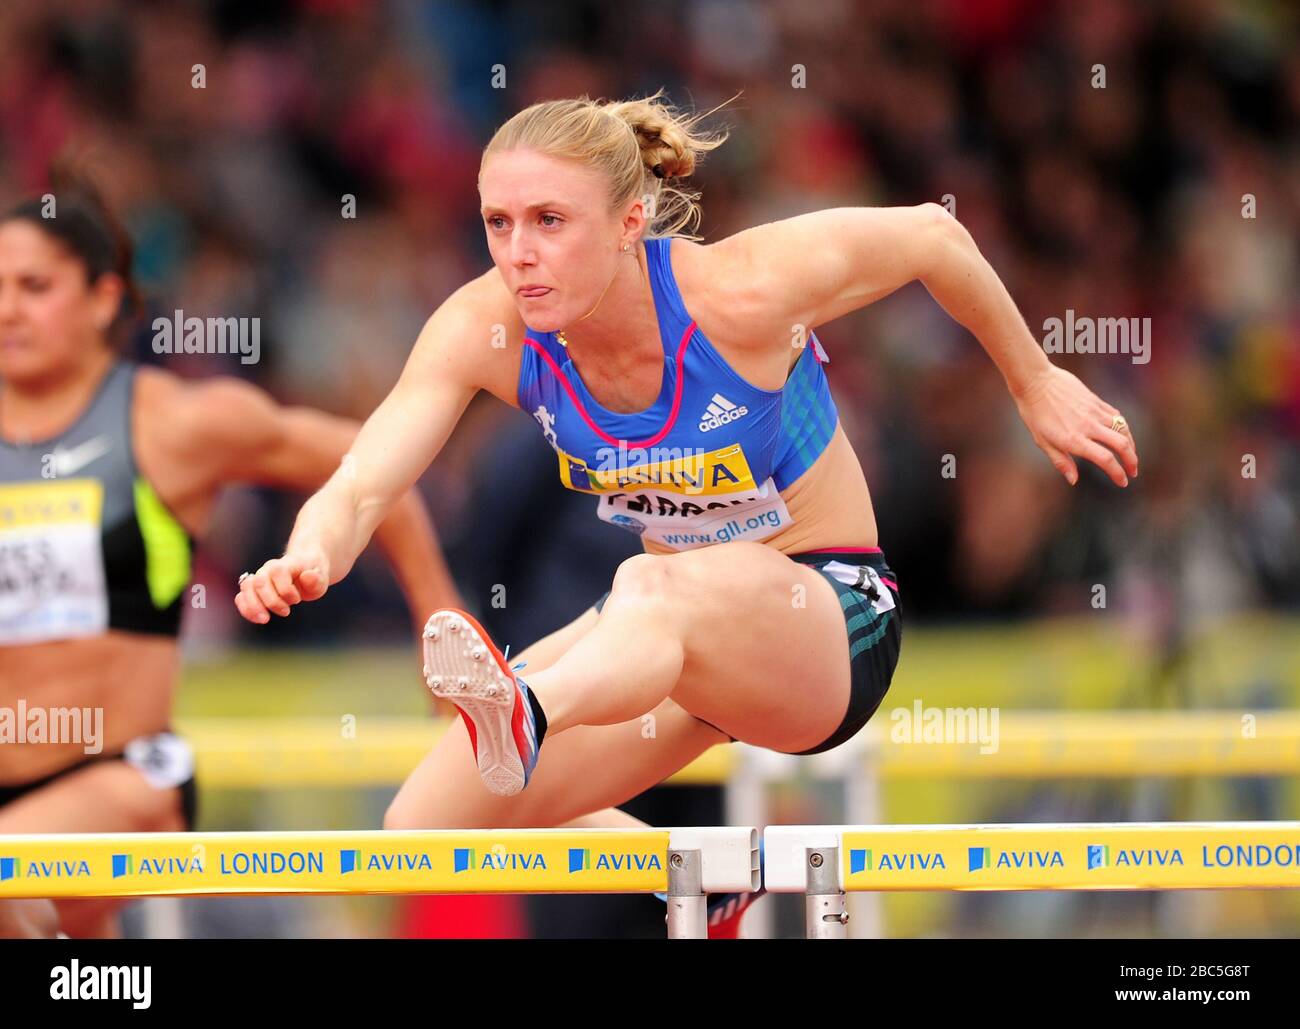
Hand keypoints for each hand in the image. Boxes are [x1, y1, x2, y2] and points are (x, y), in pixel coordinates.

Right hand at [234, 550, 330, 623]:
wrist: (305, 569)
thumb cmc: (313, 576)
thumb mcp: (322, 578)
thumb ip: (317, 580)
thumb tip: (307, 577)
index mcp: (286, 564)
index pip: (278, 572)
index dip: (286, 589)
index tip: (298, 600)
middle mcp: (269, 569)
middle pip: (259, 581)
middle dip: (271, 601)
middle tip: (286, 612)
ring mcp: (259, 577)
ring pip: (246, 587)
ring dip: (253, 606)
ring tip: (265, 619)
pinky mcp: (253, 589)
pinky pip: (241, 597)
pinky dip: (246, 609)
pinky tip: (257, 619)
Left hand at [1011, 365, 1138, 486]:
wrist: (1036, 381)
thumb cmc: (1034, 413)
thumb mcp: (1042, 441)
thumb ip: (1060, 461)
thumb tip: (1073, 480)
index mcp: (1074, 440)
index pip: (1105, 459)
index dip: (1117, 473)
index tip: (1123, 482)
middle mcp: (1088, 426)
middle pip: (1121, 445)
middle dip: (1132, 461)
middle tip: (1133, 472)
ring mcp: (1094, 411)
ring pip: (1123, 429)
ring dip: (1131, 445)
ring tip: (1131, 455)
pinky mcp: (1096, 400)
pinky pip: (1116, 416)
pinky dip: (1123, 428)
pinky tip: (1122, 435)